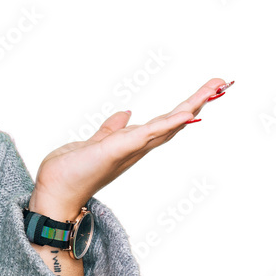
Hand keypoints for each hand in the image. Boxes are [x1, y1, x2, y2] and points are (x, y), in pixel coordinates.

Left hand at [29, 77, 231, 217]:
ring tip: (213, 89)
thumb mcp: (95, 143)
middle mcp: (136, 148)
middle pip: (173, 122)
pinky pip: (146, 134)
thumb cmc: (72, 173)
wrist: (54, 192)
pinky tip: (185, 114)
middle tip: (222, 83)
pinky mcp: (118, 150)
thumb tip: (126, 113)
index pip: (164, 122)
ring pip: (166, 125)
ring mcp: (129, 150)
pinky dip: (167, 124)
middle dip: (198, 101)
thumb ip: (111, 129)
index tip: (207, 89)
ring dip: (190, 106)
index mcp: (132, 144)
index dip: (186, 106)